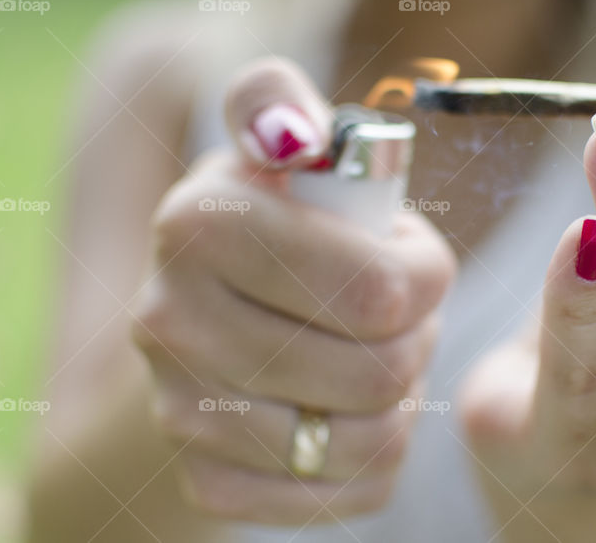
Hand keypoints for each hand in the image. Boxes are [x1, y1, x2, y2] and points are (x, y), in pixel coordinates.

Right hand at [132, 59, 455, 523]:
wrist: (212, 307)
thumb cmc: (279, 218)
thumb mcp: (278, 145)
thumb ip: (277, 103)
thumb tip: (292, 134)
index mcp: (198, 222)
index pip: (379, 289)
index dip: (426, 279)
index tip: (414, 263)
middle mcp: (169, 320)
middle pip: (377, 370)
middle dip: (414, 339)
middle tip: (397, 315)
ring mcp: (181, 410)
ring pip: (369, 438)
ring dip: (398, 398)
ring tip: (376, 356)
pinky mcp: (208, 480)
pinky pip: (347, 493)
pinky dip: (373, 456)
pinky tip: (350, 413)